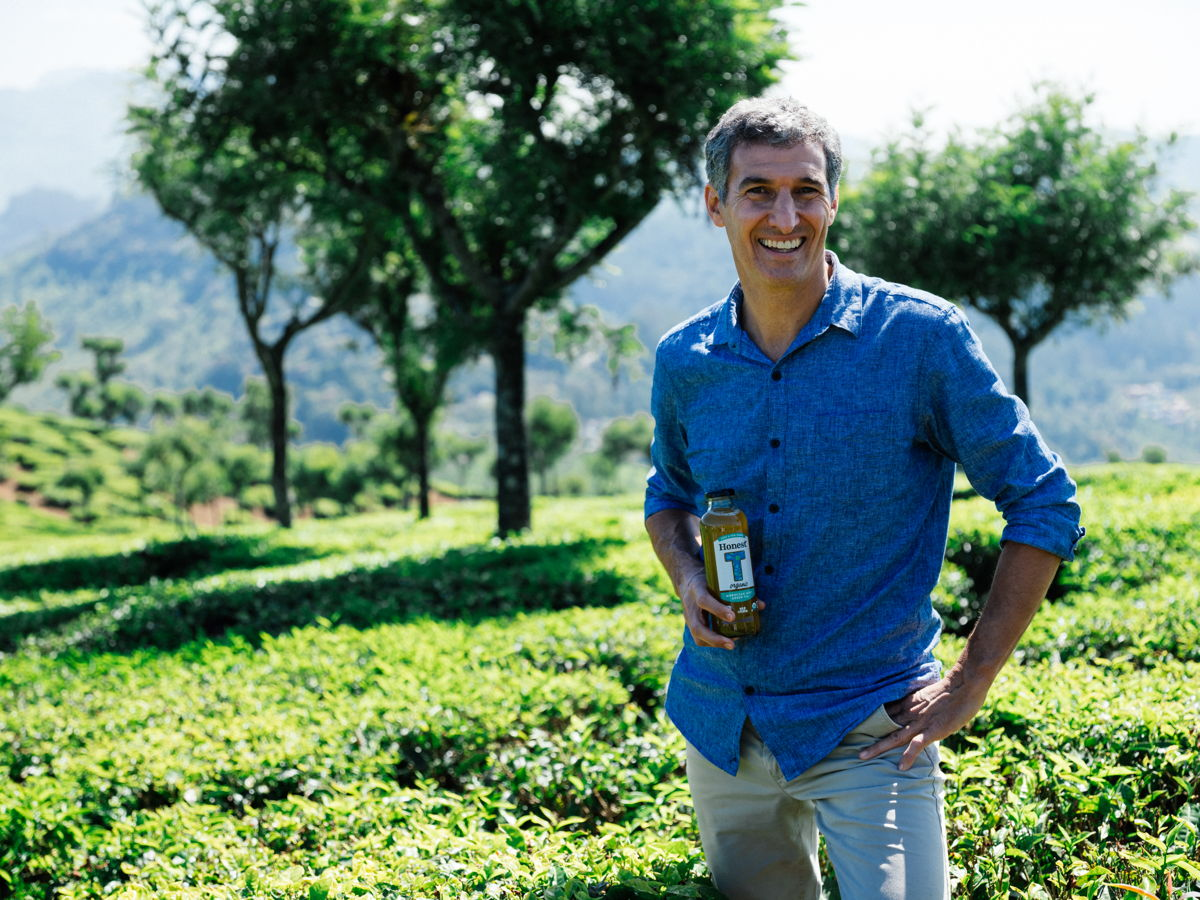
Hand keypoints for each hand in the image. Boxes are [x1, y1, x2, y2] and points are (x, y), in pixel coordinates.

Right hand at [681, 570, 767, 649]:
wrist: (686, 580)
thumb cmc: (707, 579)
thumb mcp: (719, 579)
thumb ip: (738, 591)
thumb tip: (761, 606)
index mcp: (696, 590)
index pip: (704, 601)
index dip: (717, 609)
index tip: (732, 617)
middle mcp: (690, 606)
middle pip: (697, 627)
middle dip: (715, 638)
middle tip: (732, 644)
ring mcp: (689, 617)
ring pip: (697, 636)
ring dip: (715, 643)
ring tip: (731, 645)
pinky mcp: (691, 624)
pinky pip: (699, 638)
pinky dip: (713, 642)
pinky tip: (726, 641)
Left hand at [858, 672, 987, 770]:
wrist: (965, 684)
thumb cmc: (952, 688)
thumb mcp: (930, 694)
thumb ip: (921, 703)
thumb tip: (917, 709)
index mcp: (909, 703)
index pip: (886, 713)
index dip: (873, 722)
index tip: (858, 728)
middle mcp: (910, 713)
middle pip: (886, 727)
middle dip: (869, 737)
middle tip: (854, 746)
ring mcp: (921, 722)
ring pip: (895, 736)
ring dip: (878, 747)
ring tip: (862, 756)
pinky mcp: (934, 730)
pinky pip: (918, 744)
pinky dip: (908, 755)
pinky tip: (901, 766)